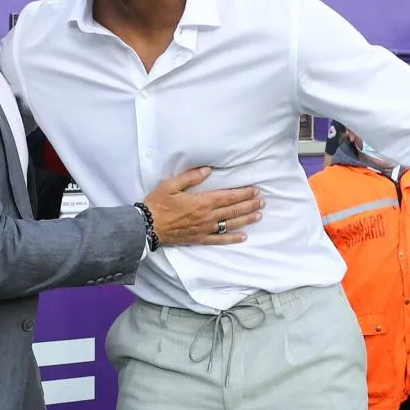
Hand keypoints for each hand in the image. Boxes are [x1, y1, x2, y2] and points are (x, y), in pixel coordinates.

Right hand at [143, 167, 262, 246]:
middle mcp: (207, 216)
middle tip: (262, 201)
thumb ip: (191, 177)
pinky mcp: (200, 239)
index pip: (228, 196)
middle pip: (233, 210)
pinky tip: (243, 236)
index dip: (244, 193)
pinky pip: (219, 240)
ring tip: (259, 215)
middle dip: (249, 204)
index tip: (255, 190)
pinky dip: (232, 239)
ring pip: (230, 224)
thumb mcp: (171, 185)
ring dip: (246, 219)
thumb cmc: (157, 204)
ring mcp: (205, 229)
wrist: (147, 226)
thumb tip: (208, 170)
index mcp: (202, 201)